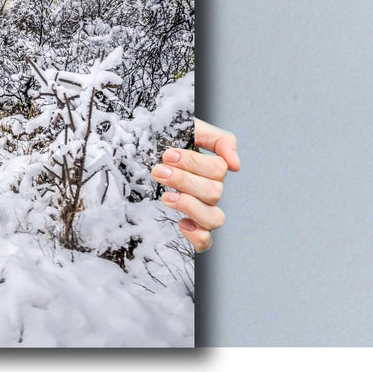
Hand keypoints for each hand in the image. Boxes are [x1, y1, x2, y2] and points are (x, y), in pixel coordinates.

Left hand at [153, 118, 239, 252]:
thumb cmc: (164, 140)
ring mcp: (201, 211)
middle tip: (158, 171)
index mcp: (211, 168)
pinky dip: (197, 236)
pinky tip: (181, 223)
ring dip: (190, 205)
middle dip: (184, 180)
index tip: (167, 155)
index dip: (194, 163)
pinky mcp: (191, 228)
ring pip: (214, 218)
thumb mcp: (190, 129)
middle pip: (214, 192)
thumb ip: (219, 139)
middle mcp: (209, 191)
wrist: (136, 152)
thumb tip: (236, 165)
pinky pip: (205, 242)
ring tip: (165, 196)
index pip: (218, 170)